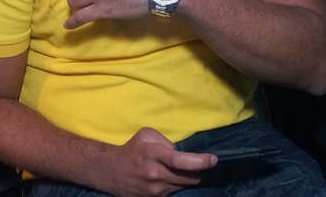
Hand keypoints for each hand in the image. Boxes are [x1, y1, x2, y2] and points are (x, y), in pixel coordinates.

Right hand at [102, 127, 216, 196]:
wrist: (112, 172)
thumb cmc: (132, 150)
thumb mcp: (146, 135)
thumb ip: (166, 141)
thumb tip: (180, 152)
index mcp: (152, 154)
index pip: (180, 160)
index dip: (200, 161)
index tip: (213, 160)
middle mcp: (156, 174)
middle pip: (189, 177)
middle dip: (197, 170)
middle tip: (196, 163)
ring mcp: (156, 190)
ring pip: (184, 185)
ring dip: (186, 177)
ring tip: (177, 169)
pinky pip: (175, 192)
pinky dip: (177, 185)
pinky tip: (168, 178)